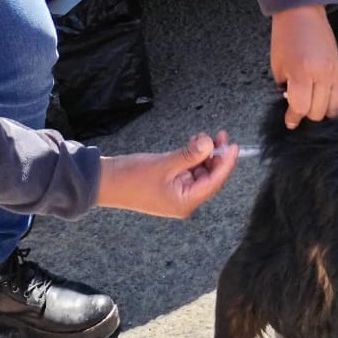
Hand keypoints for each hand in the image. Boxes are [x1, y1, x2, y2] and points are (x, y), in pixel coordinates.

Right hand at [97, 132, 238, 217]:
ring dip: (204, 155)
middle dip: (216, 157)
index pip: (214, 182)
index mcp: (185, 202)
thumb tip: (209, 143)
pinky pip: (188, 172)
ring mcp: (177, 194)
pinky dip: (192, 158)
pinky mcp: (169, 186)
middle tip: (221, 135)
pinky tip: (193, 144)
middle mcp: (184, 201)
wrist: (104, 182)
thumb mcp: (164, 163)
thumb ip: (190, 154)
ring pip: (200, 173)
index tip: (233, 146)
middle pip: (210, 178)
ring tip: (204, 137)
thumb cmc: (131, 177)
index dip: (226, 163)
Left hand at [271, 4, 337, 127]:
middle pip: (318, 112)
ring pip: (334, 108)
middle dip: (306, 115)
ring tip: (313, 106)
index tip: (290, 122)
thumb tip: (294, 109)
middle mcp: (323, 75)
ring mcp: (337, 72)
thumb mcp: (278, 66)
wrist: (301, 13)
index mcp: (302, 73)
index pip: (300, 108)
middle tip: (298, 109)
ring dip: (323, 111)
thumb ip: (286, 90)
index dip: (293, 118)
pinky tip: (333, 103)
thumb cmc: (284, 38)